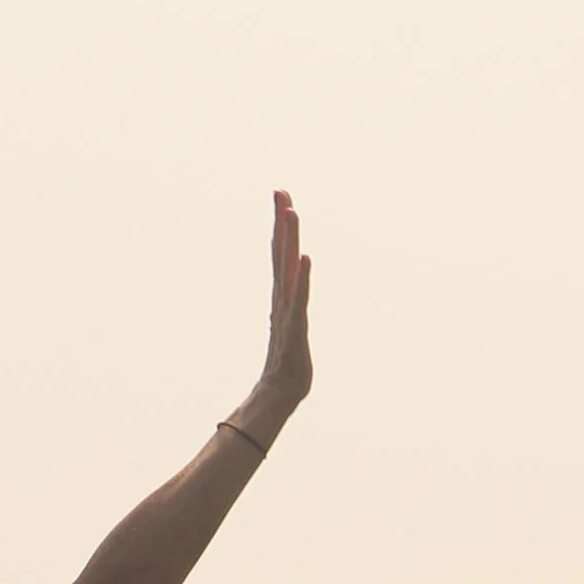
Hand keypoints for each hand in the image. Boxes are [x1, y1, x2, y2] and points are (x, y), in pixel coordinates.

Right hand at [252, 189, 312, 423]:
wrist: (280, 392)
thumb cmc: (288, 362)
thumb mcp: (292, 324)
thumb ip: (291, 305)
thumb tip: (291, 292)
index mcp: (281, 294)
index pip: (279, 253)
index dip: (280, 225)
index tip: (281, 198)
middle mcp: (281, 297)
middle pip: (280, 252)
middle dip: (281, 221)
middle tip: (280, 191)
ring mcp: (287, 310)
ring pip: (288, 268)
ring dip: (289, 239)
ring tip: (291, 212)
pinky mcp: (296, 326)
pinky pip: (300, 297)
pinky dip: (302, 277)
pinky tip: (304, 258)